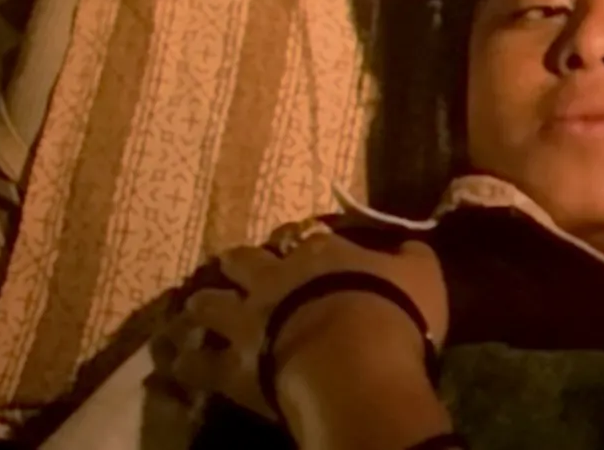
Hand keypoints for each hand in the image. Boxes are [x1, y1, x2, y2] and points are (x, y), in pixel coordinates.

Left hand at [165, 229, 447, 419]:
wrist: (355, 361)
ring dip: (204, 304)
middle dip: (239, 263)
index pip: (305, 238)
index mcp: (321, 253)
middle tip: (236, 267)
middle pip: (245, 261)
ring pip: (209, 303)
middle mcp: (275, 279)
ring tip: (198, 308)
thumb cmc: (395, 312)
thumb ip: (411, 256)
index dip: (301, 244)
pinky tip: (182, 362)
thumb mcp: (422, 274)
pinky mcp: (233, 365)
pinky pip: (199, 363)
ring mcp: (249, 321)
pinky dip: (189, 361)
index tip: (302, 249)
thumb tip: (408, 244)